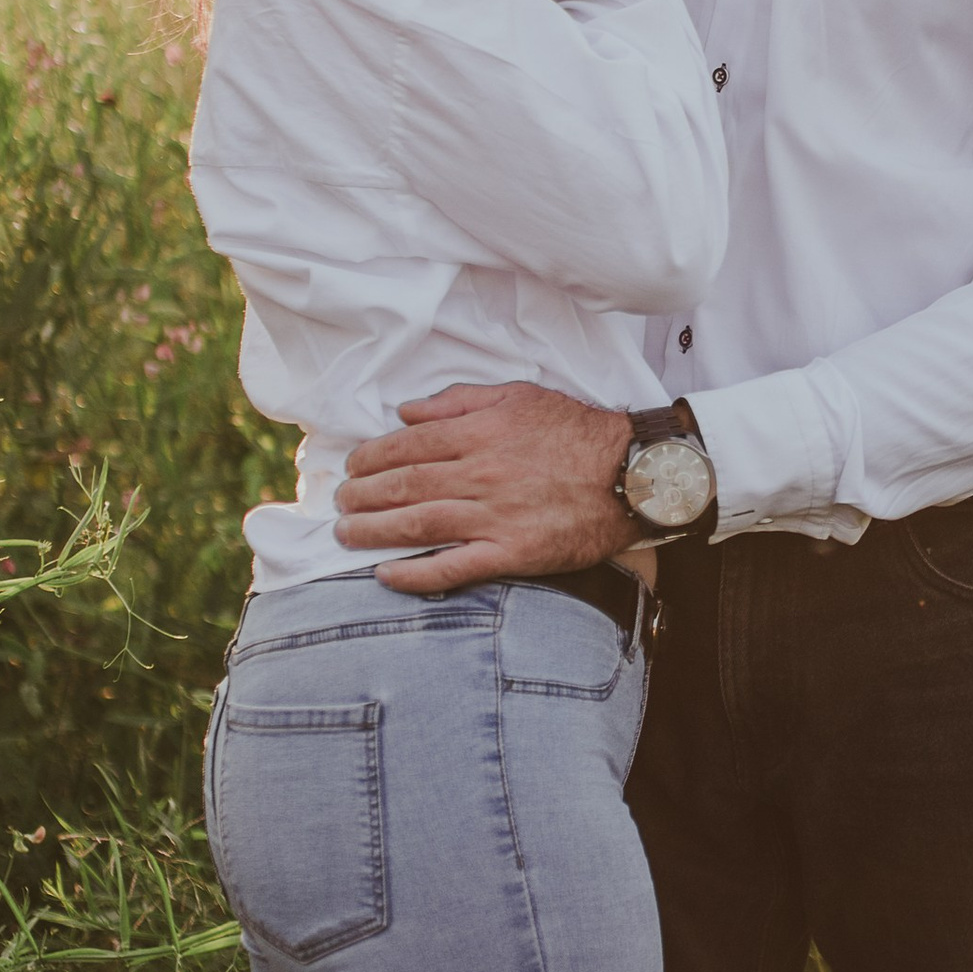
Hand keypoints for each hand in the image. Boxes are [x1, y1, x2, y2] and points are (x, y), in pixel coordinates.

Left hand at [336, 383, 636, 591]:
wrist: (633, 475)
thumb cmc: (579, 432)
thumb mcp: (520, 396)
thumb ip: (460, 401)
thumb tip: (407, 412)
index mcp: (480, 433)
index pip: (408, 445)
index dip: (372, 457)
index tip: (352, 467)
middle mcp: (480, 474)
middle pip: (404, 486)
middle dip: (363, 496)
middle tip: (339, 504)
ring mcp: (495, 516)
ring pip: (418, 525)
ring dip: (374, 531)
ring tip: (346, 534)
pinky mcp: (512, 552)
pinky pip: (454, 567)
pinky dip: (415, 573)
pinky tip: (386, 575)